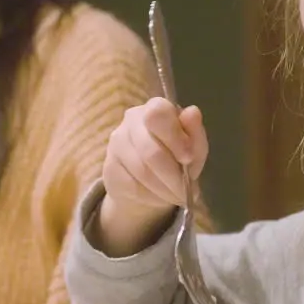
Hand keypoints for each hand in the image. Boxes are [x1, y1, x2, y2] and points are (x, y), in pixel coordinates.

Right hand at [97, 98, 207, 254]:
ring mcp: (116, 142)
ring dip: (164, 190)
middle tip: (185, 191)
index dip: (174, 137)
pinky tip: (158, 196)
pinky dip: (151, 196)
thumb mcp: (194, 146)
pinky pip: (131, 186)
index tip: (188, 159)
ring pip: (142, 172)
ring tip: (176, 196)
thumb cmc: (176, 156)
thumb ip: (195, 132)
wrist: (149, 181)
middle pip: (151, 150)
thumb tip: (192, 112)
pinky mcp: (109, 167)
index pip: (158, 113)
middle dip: (172, 176)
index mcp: (156, 107)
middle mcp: (131, 120)